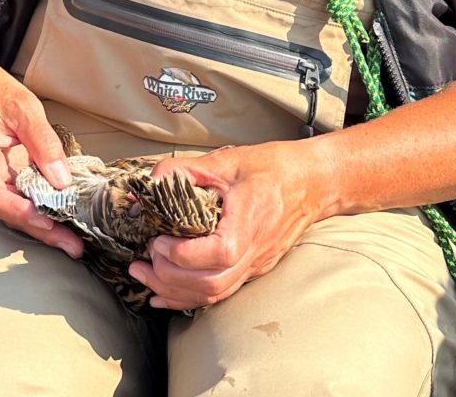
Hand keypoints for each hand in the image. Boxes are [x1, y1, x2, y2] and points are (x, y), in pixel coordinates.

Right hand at [0, 68, 82, 256]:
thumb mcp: (24, 108)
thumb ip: (43, 142)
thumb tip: (61, 180)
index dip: (17, 211)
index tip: (45, 219)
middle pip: (6, 212)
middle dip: (39, 230)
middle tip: (72, 246)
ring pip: (16, 210)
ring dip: (44, 227)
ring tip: (73, 242)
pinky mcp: (8, 179)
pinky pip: (24, 199)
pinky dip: (44, 211)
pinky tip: (66, 219)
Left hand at [127, 141, 318, 310]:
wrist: (313, 181)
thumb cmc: (273, 167)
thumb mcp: (226, 159)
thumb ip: (184, 171)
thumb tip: (148, 187)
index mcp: (251, 220)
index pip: (218, 253)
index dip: (182, 253)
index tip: (158, 239)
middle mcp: (255, 250)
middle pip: (212, 283)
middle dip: (169, 277)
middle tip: (142, 261)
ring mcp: (256, 264)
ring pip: (215, 294)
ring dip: (175, 291)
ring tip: (146, 276)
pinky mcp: (254, 268)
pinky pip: (221, 292)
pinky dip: (191, 297)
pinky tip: (168, 293)